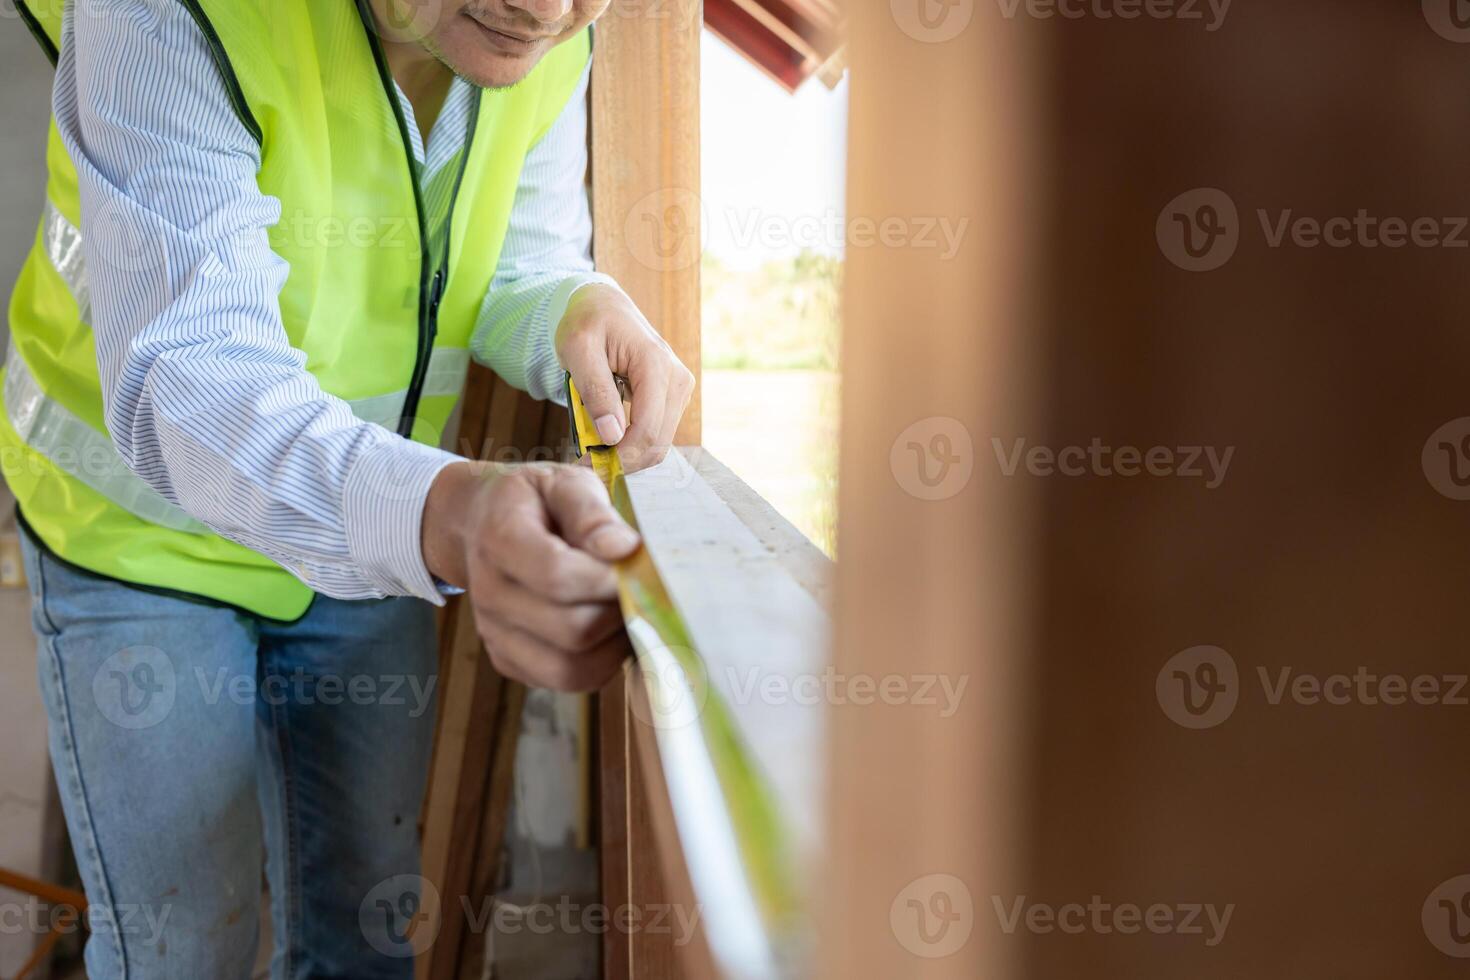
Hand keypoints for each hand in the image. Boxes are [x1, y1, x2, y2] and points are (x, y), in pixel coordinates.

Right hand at [422, 460, 639, 690]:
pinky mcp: (509, 660)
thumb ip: (592, 512)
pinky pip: (566, 680)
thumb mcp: (563, 482)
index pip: (557, 575)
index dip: (608, 577)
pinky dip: (600, 662)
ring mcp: (495, 633)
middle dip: (619, 612)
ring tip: (627, 609)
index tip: (637, 560)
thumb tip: (624, 549)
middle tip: (640, 587)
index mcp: (500, 539)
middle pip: (572, 630)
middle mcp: (490, 594)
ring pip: (571, 669)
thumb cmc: (535, 501)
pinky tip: (608, 628)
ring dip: (615, 646)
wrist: (480, 522)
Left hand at [555, 283, 694, 471]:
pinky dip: (632, 444)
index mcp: (656, 364)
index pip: (647, 429)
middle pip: (657, 443)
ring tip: (592, 450)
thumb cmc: (587, 322)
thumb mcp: (577, 349)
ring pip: (659, 443)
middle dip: (622, 461)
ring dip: (626, 454)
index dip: (618, 457)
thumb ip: (595, 391)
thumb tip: (612, 436)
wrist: (603, 305)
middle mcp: (678, 378)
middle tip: (586, 465)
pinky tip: (607, 438)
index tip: (585, 467)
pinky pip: (657, 433)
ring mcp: (680, 388)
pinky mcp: (674, 396)